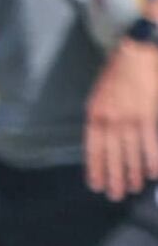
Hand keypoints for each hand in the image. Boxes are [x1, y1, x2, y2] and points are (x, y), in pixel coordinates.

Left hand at [94, 42, 157, 202]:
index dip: (94, 166)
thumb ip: (102, 115)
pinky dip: (151, 157)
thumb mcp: (100, 93)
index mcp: (95, 112)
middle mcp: (109, 117)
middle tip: (115, 195)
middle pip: (111, 153)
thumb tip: (104, 136)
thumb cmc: (118, 70)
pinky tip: (153, 173)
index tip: (95, 184)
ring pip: (129, 151)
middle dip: (113, 175)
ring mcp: (128, 116)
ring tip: (133, 188)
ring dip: (132, 171)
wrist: (136, 51)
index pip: (93, 146)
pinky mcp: (146, 112)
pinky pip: (149, 140)